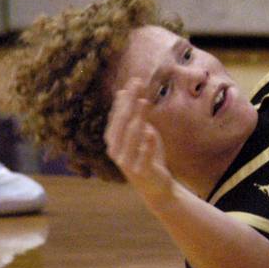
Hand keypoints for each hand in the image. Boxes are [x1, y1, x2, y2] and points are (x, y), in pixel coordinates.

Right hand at [104, 78, 174, 207]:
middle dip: (130, 102)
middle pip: (122, 123)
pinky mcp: (140, 172)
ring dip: (137, 118)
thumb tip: (123, 92)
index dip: (125, 98)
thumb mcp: (141, 132)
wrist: (155, 186)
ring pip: (130, 138)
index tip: (134, 81)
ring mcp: (126, 162)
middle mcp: (116, 150)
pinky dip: (146, 146)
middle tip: (138, 85)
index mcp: (113, 139)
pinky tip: (150, 134)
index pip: (118, 115)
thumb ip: (133, 115)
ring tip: (144, 102)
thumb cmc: (146, 155)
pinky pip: (143, 158)